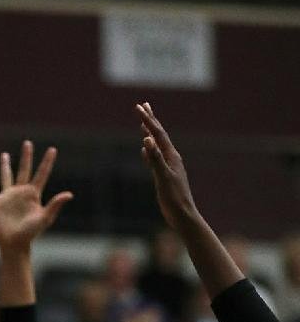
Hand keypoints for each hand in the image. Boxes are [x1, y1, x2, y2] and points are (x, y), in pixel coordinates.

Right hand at [0, 141, 72, 252]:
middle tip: (28, 143)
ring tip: (4, 154)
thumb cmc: (31, 233)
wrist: (14, 244)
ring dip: (5, 166)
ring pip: (6, 177)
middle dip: (27, 157)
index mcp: (33, 194)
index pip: (42, 174)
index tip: (53, 149)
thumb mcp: (45, 218)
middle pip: (24, 170)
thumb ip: (55, 205)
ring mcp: (8, 197)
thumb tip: (69, 194)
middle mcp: (21, 192)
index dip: (47, 162)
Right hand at [137, 103, 198, 230]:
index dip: (148, 120)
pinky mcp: (165, 175)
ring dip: (150, 133)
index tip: (138, 107)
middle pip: (159, 135)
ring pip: (157, 145)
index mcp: (171, 156)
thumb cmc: (174, 198)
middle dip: (151, 120)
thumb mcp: (163, 177)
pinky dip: (149, 150)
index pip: (157, 134)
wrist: (183, 216)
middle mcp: (171, 158)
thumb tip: (147, 140)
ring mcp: (168, 166)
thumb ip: (155, 159)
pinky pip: (155, 157)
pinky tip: (144, 150)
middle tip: (143, 105)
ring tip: (144, 124)